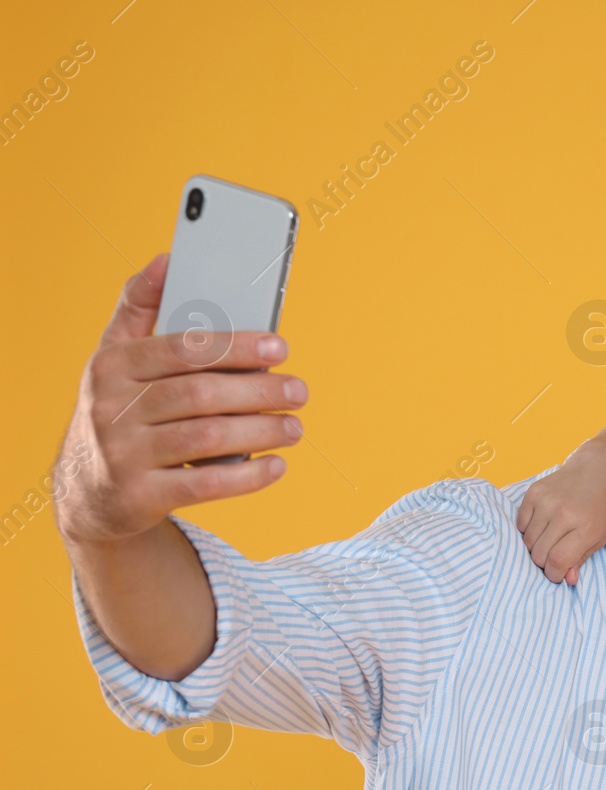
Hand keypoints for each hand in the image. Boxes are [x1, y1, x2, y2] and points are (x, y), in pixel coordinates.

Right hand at [54, 254, 307, 545]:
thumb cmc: (118, 411)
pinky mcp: (140, 496)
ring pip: (206, 438)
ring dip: (261, 431)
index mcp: (112, 366)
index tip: (279, 347)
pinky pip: (204, 484)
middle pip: (200, 394)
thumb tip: (167, 259)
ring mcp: (124, 455)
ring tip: (294, 427)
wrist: (88, 492)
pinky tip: (276, 465)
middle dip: (258, 391)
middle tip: (299, 391)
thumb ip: (139, 308)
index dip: (235, 347)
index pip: (181, 349)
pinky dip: (247, 475)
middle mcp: (113, 409)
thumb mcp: (114, 358)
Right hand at [515, 450, 605, 583]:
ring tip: (550, 539)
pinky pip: (521, 524)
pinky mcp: (534, 492)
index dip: (554, 574)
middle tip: (554, 555)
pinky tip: (543, 524)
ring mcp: (546, 502)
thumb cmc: (601, 507)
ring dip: (536, 547)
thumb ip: (581, 559)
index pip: (557, 561)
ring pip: (528, 541)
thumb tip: (567, 580)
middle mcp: (563, 514)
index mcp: (584, 528)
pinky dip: (529, 530)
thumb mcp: (600, 536)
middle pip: (539, 554)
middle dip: (545, 562)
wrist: (596, 470)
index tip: (557, 573)